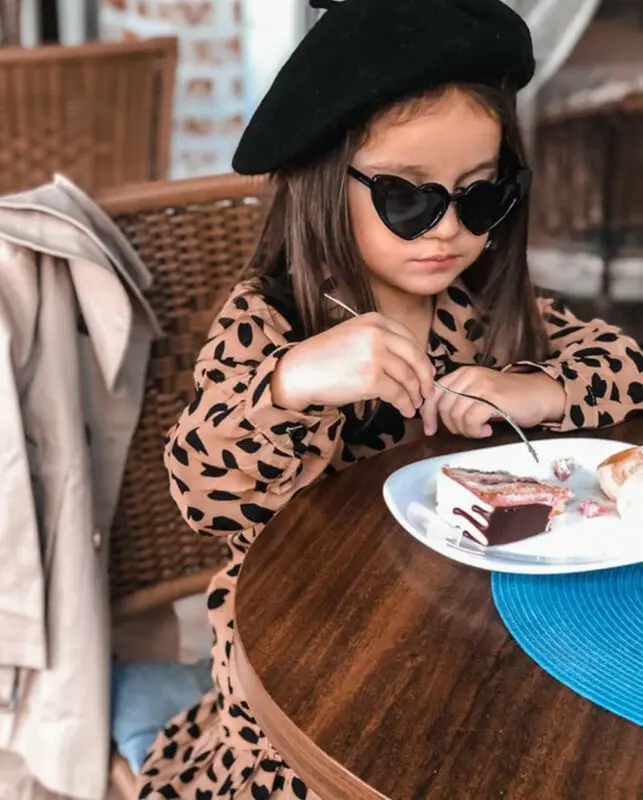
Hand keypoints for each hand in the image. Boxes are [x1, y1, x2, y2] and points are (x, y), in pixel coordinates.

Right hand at [272, 313, 436, 428]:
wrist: (299, 372)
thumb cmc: (323, 357)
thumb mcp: (352, 335)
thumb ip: (379, 340)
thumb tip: (411, 362)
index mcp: (374, 320)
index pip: (410, 338)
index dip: (421, 358)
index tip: (425, 372)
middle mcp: (378, 334)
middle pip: (415, 356)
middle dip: (425, 377)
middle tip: (428, 391)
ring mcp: (376, 356)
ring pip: (408, 377)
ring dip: (415, 394)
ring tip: (414, 404)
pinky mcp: (372, 379)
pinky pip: (398, 394)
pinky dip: (405, 404)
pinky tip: (405, 410)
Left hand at [435, 367, 565, 438]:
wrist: (541, 394)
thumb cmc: (509, 399)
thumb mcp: (478, 394)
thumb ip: (458, 399)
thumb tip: (434, 417)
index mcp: (462, 374)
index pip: (434, 393)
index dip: (428, 414)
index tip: (430, 431)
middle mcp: (470, 376)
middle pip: (443, 406)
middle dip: (450, 426)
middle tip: (466, 431)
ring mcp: (482, 385)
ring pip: (456, 414)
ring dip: (465, 430)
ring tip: (479, 430)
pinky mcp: (493, 398)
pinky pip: (470, 420)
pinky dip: (476, 431)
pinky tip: (487, 430)